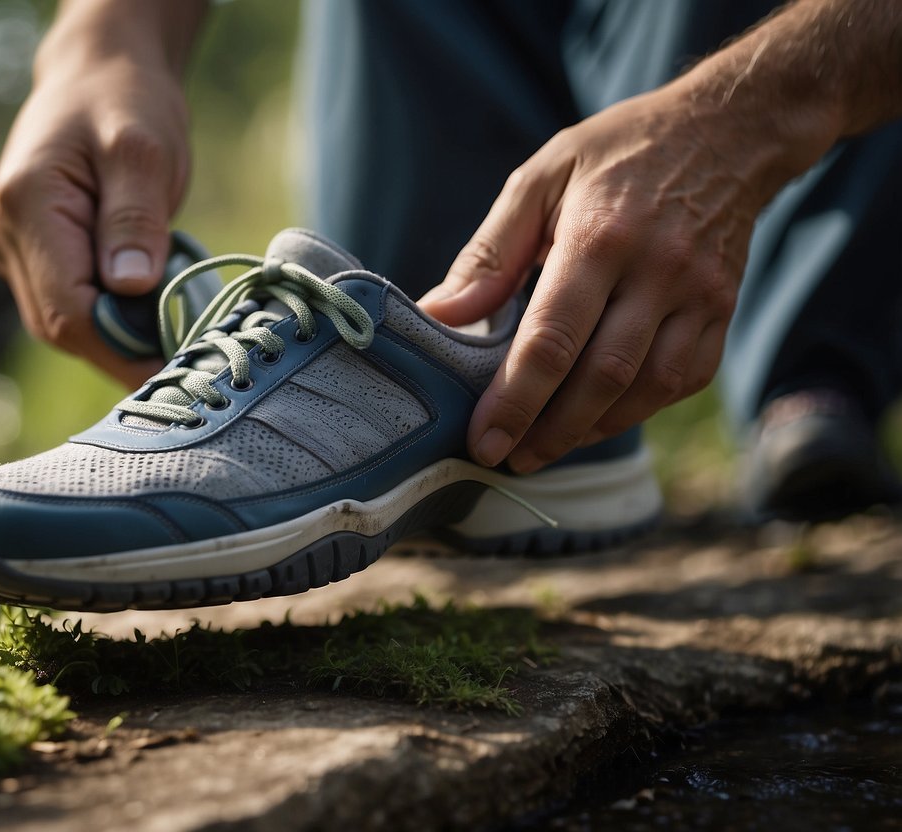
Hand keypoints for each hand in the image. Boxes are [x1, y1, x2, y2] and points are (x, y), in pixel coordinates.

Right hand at [0, 4, 198, 386]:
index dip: (122, 348)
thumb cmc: (125, 103)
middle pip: (62, 326)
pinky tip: (152, 316)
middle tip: (188, 358)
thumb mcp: (144, 152)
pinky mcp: (28, 259)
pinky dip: (111, 321)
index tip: (179, 366)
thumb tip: (132, 290)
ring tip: (175, 335)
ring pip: (64, 325)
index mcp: (26, 205)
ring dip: (119, 338)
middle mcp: (3, 235)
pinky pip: (69, 308)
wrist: (98, 78)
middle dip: (124, 349)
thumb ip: (135, 220)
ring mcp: (9, 250)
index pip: (69, 308)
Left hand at [420, 78, 823, 473]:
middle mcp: (658, 271)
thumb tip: (438, 315)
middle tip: (507, 459)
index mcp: (600, 237)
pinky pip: (685, 379)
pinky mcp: (723, 310)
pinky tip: (599, 418)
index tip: (484, 440)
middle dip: (549, 430)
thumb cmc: (617, 154)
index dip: (515, 399)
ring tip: (544, 447)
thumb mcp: (541, 180)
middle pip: (601, 376)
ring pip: (648, 388)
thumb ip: (489, 253)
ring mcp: (700, 295)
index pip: (553, 338)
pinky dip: (639, 409)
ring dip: (593, 429)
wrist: (728, 130)